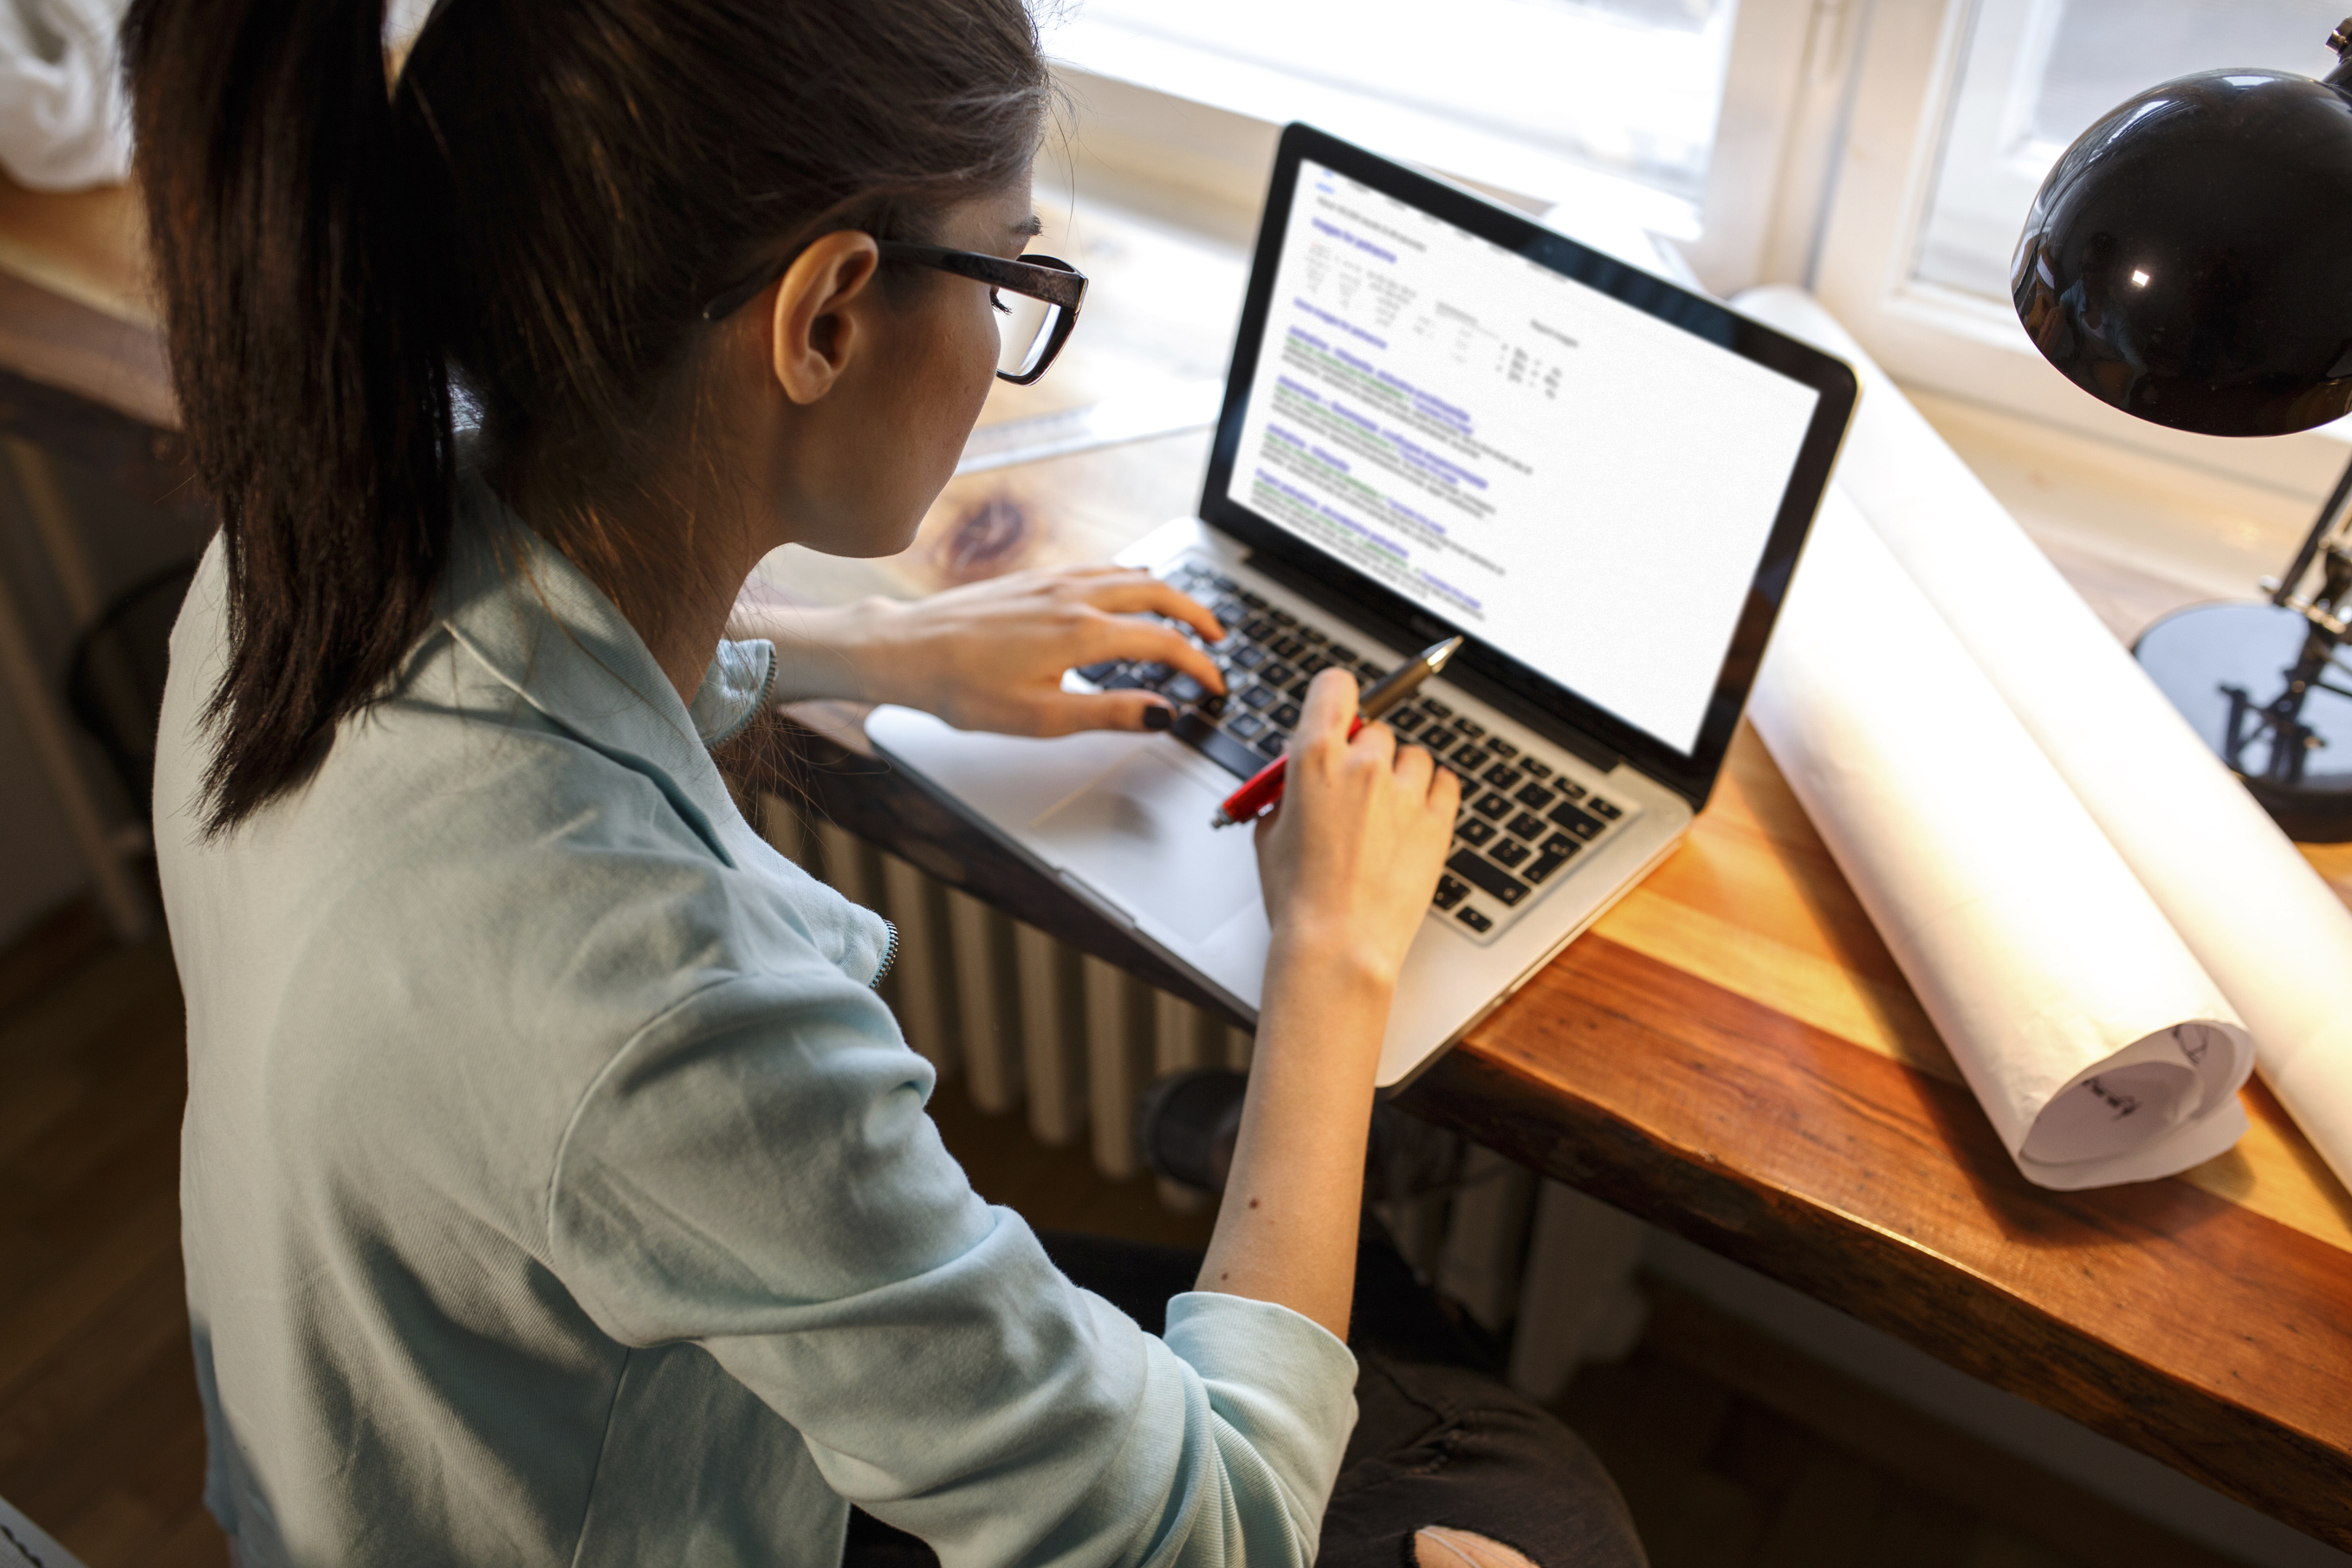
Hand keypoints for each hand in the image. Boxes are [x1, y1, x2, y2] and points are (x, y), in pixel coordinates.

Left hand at [735, 564, 1228, 733]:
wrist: (906, 649)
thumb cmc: (962, 688)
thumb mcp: (1041, 717)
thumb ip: (1109, 713)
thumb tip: (1162, 712)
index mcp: (1082, 632)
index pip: (1163, 642)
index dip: (1199, 665)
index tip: (1214, 686)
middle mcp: (1074, 596)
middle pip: (1158, 593)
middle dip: (1196, 615)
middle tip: (1217, 639)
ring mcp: (1053, 581)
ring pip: (1130, 574)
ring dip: (1166, 592)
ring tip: (1183, 614)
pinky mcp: (1034, 578)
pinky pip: (1100, 568)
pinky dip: (1131, 580)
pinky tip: (1125, 592)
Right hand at [1253, 668, 1459, 992]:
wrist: (1336, 945)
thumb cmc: (1298, 898)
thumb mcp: (1269, 833)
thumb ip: (1288, 789)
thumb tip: (1298, 771)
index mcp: (1313, 758)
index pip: (1335, 685)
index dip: (1337, 697)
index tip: (1340, 711)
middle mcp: (1363, 764)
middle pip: (1375, 728)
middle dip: (1365, 754)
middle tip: (1354, 793)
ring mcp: (1404, 791)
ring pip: (1413, 756)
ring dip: (1401, 776)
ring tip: (1383, 818)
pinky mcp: (1437, 820)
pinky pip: (1446, 781)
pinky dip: (1432, 793)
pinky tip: (1413, 818)